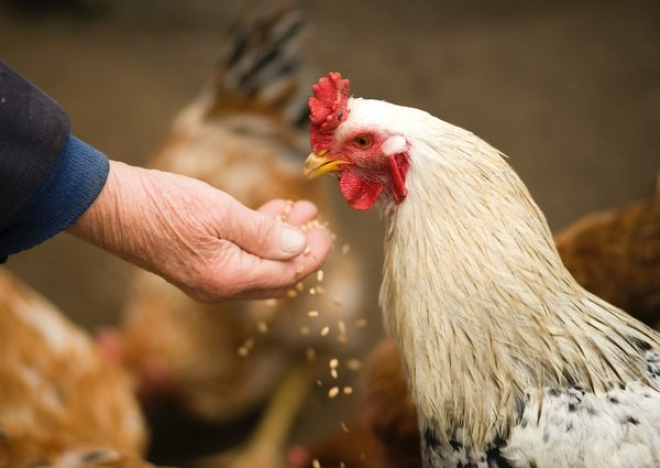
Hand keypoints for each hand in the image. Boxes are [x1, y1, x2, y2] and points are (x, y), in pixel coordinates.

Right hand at [67, 161, 332, 301]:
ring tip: (297, 210)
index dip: (312, 255)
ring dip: (280, 240)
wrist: (110, 207)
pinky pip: (239, 259)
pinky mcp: (198, 265)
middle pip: (276, 277)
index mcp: (229, 279)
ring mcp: (207, 279)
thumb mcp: (221, 214)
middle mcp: (220, 288)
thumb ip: (265, 234)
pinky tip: (267, 214)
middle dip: (300, 249)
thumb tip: (300, 247)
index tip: (326, 232)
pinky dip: (258, 239)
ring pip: (259, 266)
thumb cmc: (163, 206)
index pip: (287, 276)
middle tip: (315, 222)